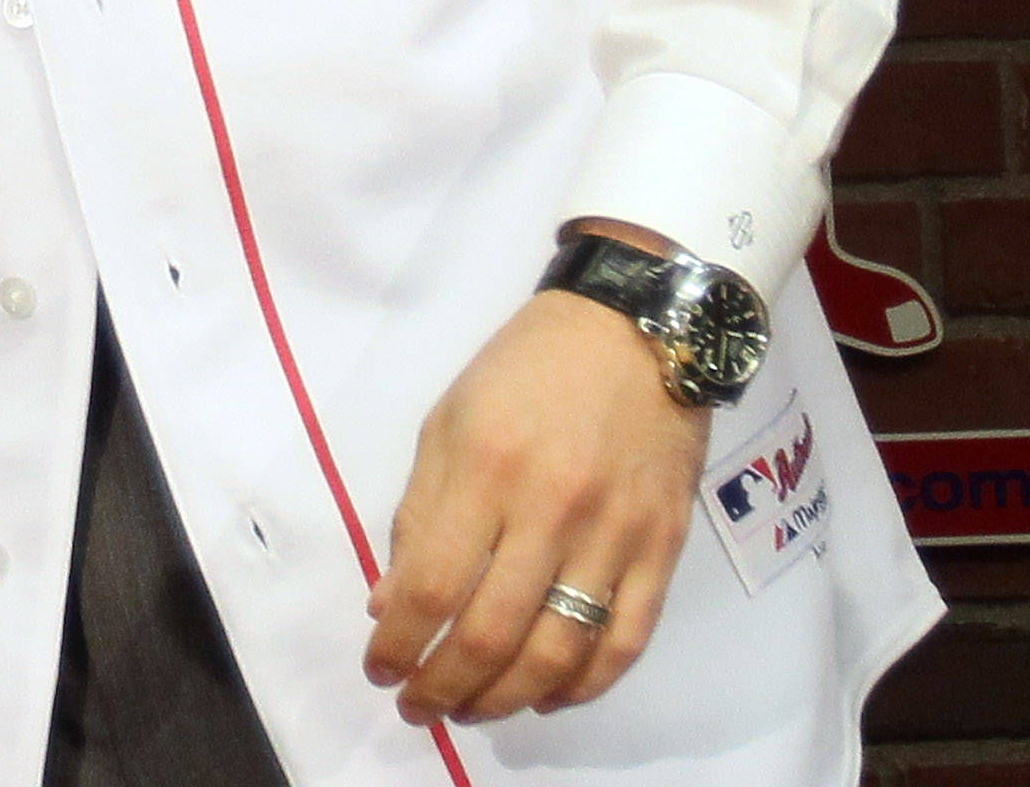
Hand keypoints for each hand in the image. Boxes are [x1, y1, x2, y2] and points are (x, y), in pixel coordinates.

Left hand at [363, 284, 706, 725]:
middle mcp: (550, 510)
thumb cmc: (524, 370)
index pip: (432, 585)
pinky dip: (582, 686)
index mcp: (485, 468)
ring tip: (471, 710)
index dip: (399, 643)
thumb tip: (390, 603)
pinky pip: (624, 644)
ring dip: (506, 700)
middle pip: (492, 634)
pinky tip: (546, 698)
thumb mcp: (448, 422)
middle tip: (418, 708)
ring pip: (557, 653)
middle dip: (444, 687)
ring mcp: (614, 536)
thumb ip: (418, 514)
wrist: (635, 332)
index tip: (379, 669)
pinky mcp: (663, 551)